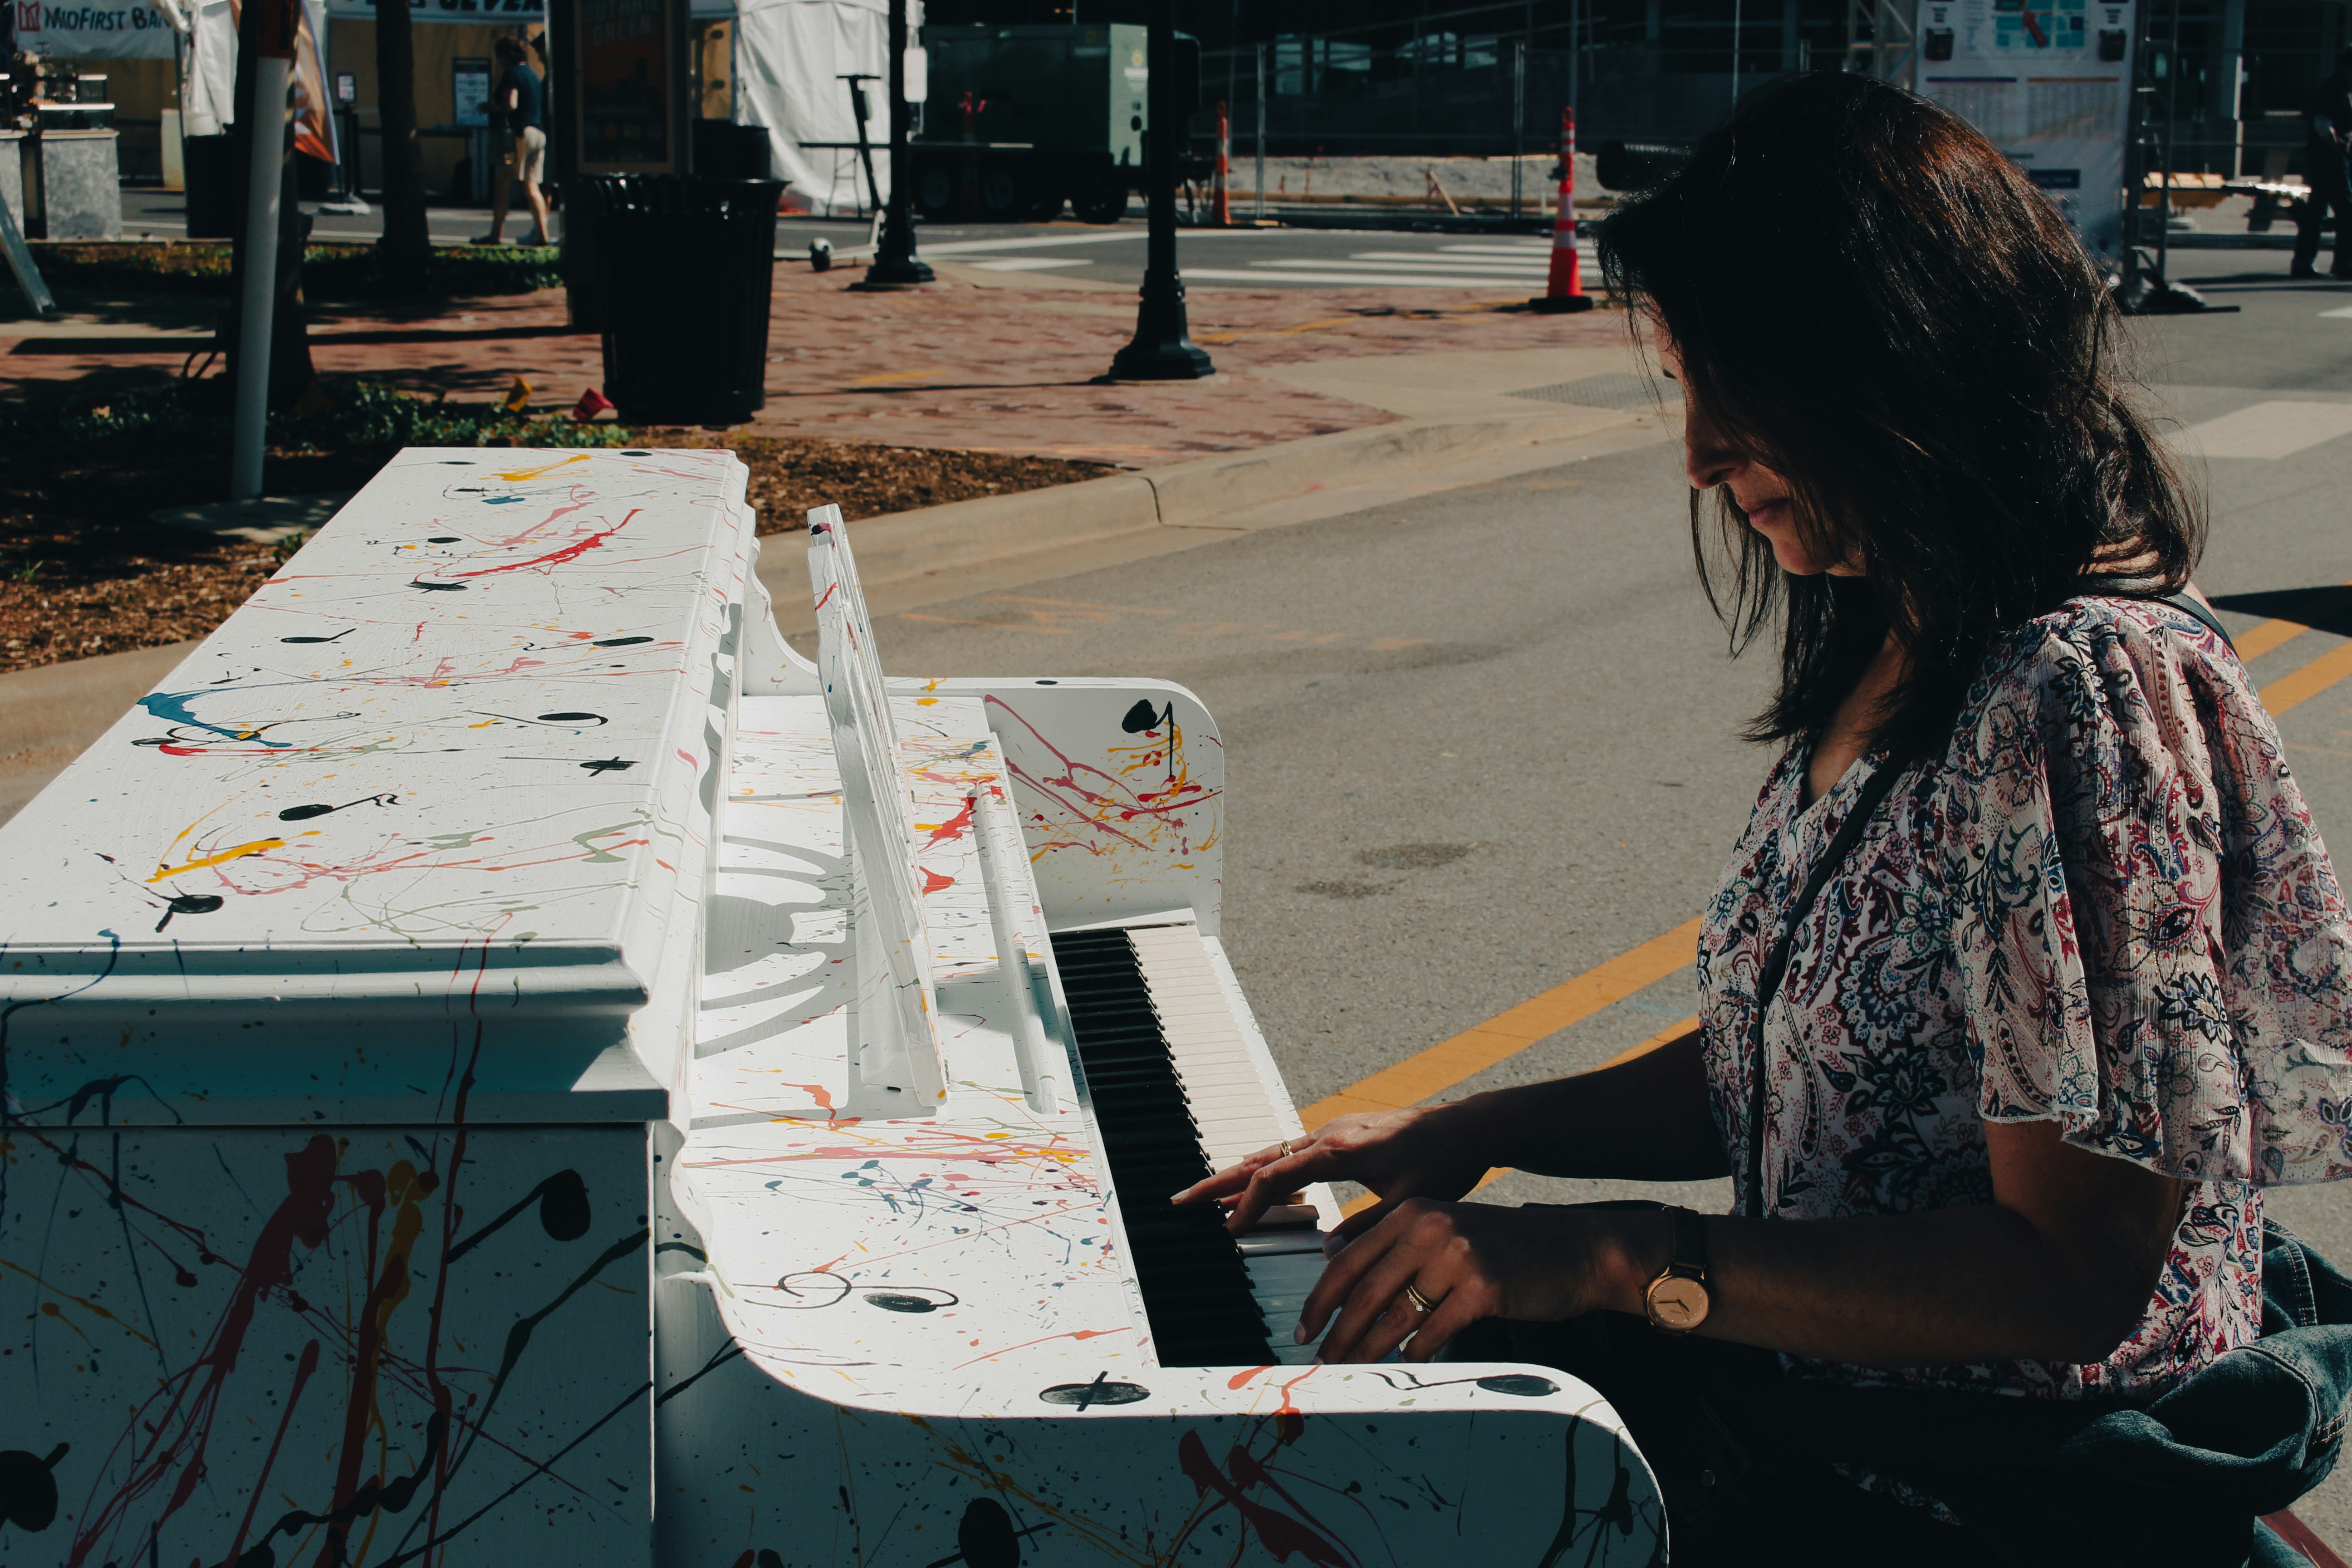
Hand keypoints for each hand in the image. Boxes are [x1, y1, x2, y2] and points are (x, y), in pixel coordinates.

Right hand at [1170, 1104, 1490, 1234]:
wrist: (1467, 1128)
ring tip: (1206, 1197)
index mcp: (1339, 1150)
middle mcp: (1328, 1135)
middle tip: (1180, 1200)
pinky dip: (1265, 1170)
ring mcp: (1332, 1133)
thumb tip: (1326, 1256)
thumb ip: (1365, 1229)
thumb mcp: (1407, 1203)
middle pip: (1261, 1158)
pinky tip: (1257, 1185)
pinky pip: (1290, 1154)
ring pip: (1272, 1154)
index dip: (1248, 1204)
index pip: (1276, 1176)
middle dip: (1218, 1181)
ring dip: (1237, 1175)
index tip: (1228, 1230)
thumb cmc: (1444, 1163)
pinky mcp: (1340, 1137)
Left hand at [1300, 1200, 1651, 1363]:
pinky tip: (1406, 1362)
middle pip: (1364, 1293)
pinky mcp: (1483, 1287)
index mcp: (1412, 1213)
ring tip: (1352, 1371)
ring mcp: (1456, 1256)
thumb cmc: (1507, 1248)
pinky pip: (1435, 1331)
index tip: (1304, 1328)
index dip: (1319, 1300)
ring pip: (1395, 1316)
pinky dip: (1416, 1351)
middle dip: (1337, 1334)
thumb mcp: (1448, 1233)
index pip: (1348, 1260)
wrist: (1574, 1249)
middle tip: (1321, 1361)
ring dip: (1368, 1351)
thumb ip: (1400, 1252)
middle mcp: (1428, 1228)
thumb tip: (1349, 1293)